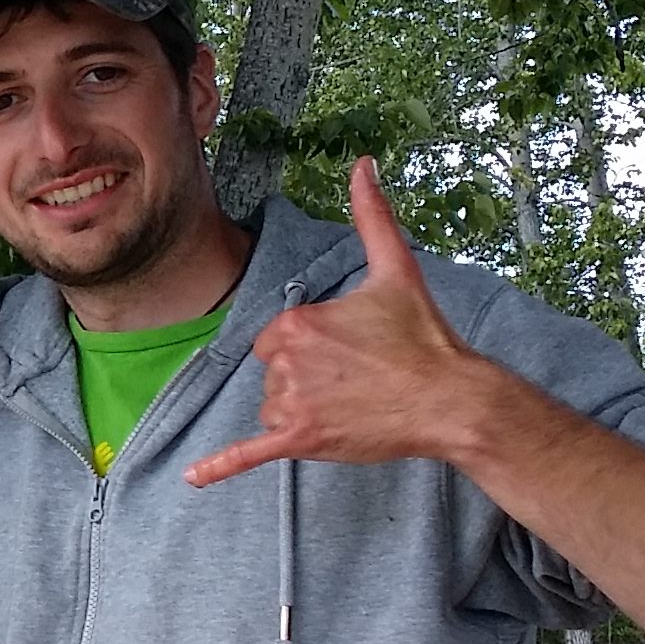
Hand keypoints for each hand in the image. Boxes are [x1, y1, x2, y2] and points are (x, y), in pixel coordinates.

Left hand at [187, 157, 511, 485]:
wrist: (450, 398)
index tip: (349, 352)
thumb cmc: (424, 336)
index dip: (309, 348)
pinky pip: (250, 453)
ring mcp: (292, 403)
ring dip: (302, 413)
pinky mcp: (301, 440)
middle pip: (273, 374)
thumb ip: (371, 216)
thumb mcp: (394, 269)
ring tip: (353, 405)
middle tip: (358, 379)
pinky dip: (220, 467)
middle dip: (305, 381)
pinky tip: (194, 478)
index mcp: (297, 320)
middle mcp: (286, 361)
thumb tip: (362, 165)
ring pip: (274, 410)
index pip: (275, 339)